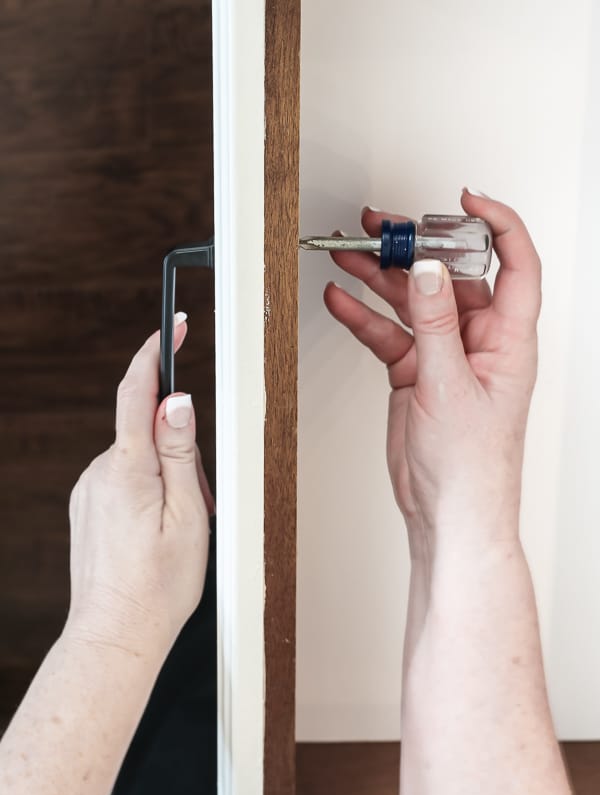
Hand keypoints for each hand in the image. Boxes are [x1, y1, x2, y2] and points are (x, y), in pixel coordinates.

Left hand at [65, 317, 214, 656]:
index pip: (137, 392)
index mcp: (127, 470)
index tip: (173, 326)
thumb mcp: (188, 515)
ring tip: (180, 527)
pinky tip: (158, 530)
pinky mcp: (88, 505)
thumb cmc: (157, 586)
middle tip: (200, 501)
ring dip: (168, 479)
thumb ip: (179, 453)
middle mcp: (100, 473)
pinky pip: (125, 480)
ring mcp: (90, 490)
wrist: (115, 633)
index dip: (156, 353)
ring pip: (140, 459)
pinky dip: (149, 492)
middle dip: (181, 453)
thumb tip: (176, 401)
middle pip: (148, 432)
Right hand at [324, 189, 541, 546]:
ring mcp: (446, 357)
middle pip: (451, 277)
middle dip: (416, 250)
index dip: (496, 225)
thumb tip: (426, 271)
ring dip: (382, 280)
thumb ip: (435, 324)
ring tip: (350, 257)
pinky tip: (343, 301)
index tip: (464, 200)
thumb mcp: (451, 386)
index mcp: (509, 340)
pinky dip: (365, 318)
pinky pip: (390, 334)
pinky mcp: (416, 373)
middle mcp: (480, 342)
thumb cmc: (472, 465)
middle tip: (383, 229)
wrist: (449, 512)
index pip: (514, 265)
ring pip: (413, 302)